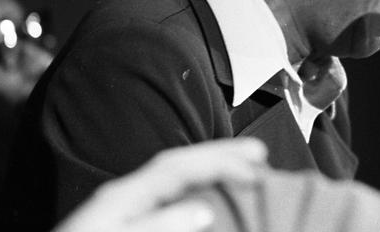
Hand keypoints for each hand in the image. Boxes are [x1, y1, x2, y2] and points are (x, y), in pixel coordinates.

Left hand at [53, 138, 267, 231]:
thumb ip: (158, 226)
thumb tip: (202, 211)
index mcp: (122, 196)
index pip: (179, 167)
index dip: (219, 162)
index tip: (255, 167)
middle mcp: (123, 196)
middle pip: (177, 165)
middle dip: (219, 156)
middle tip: (259, 154)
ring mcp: (121, 209)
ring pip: (171, 179)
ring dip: (208, 170)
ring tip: (242, 170)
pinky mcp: (121, 224)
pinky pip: (164, 198)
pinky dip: (192, 192)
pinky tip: (208, 203)